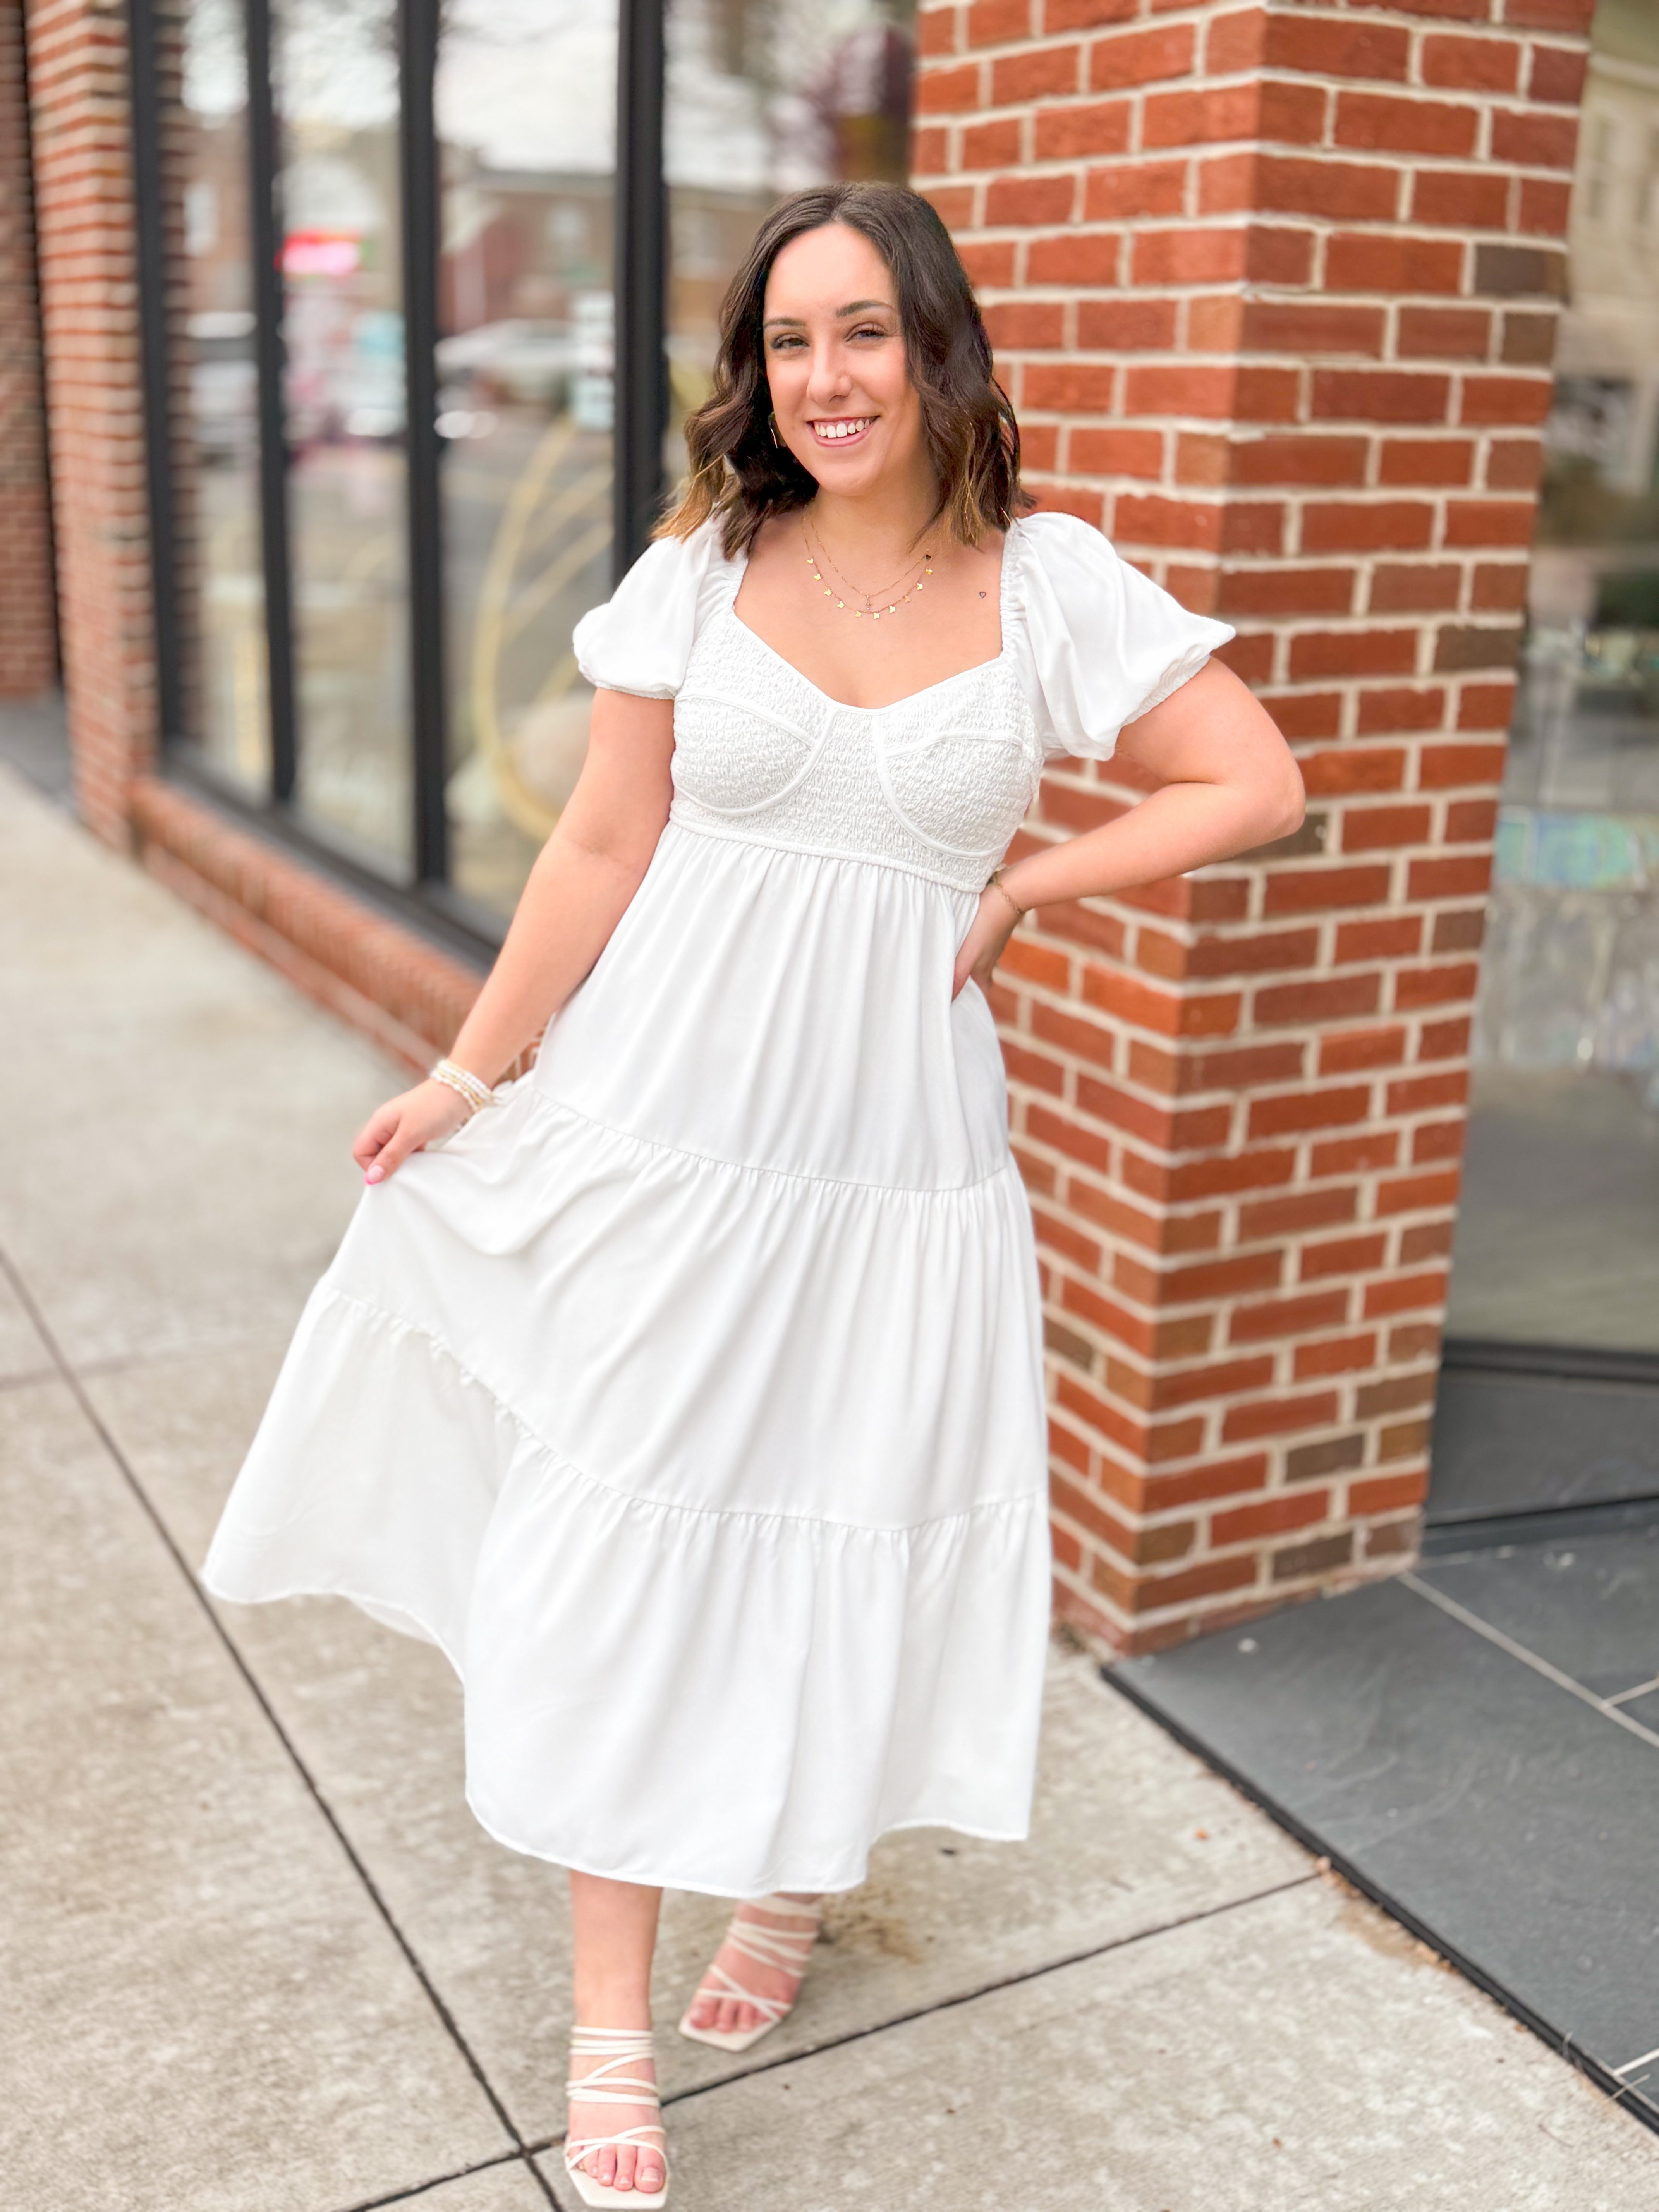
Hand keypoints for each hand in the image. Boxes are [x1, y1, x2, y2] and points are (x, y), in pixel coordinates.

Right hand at [352, 1078, 472, 1184]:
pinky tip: (423, 1158)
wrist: (461, 1091)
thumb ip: (391, 1156)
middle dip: (386, 1166)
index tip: (391, 1174)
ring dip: (401, 1162)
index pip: (361, 1151)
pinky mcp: (414, 1130)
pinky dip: (412, 1157)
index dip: (371, 1167)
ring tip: (417, 1164)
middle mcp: (386, 1125)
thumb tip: (372, 1178)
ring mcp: (400, 1127)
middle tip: (406, 1171)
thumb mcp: (411, 1134)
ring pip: (391, 1153)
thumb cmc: (435, 1108)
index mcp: (379, 1123)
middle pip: (374, 1154)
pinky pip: (406, 1150)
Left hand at [952, 886, 1021, 999]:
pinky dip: (966, 951)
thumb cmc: (988, 923)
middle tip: (949, 995)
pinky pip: (976, 946)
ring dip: (964, 969)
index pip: (981, 996)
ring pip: (976, 963)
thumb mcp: (970, 953)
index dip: (973, 1006)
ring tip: (946, 971)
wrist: (1010, 891)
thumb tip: (946, 1002)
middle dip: (966, 989)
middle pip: (978, 981)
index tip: (960, 1014)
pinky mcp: (988, 928)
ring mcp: (990, 944)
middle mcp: (988, 959)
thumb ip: (958, 976)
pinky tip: (957, 943)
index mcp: (983, 970)